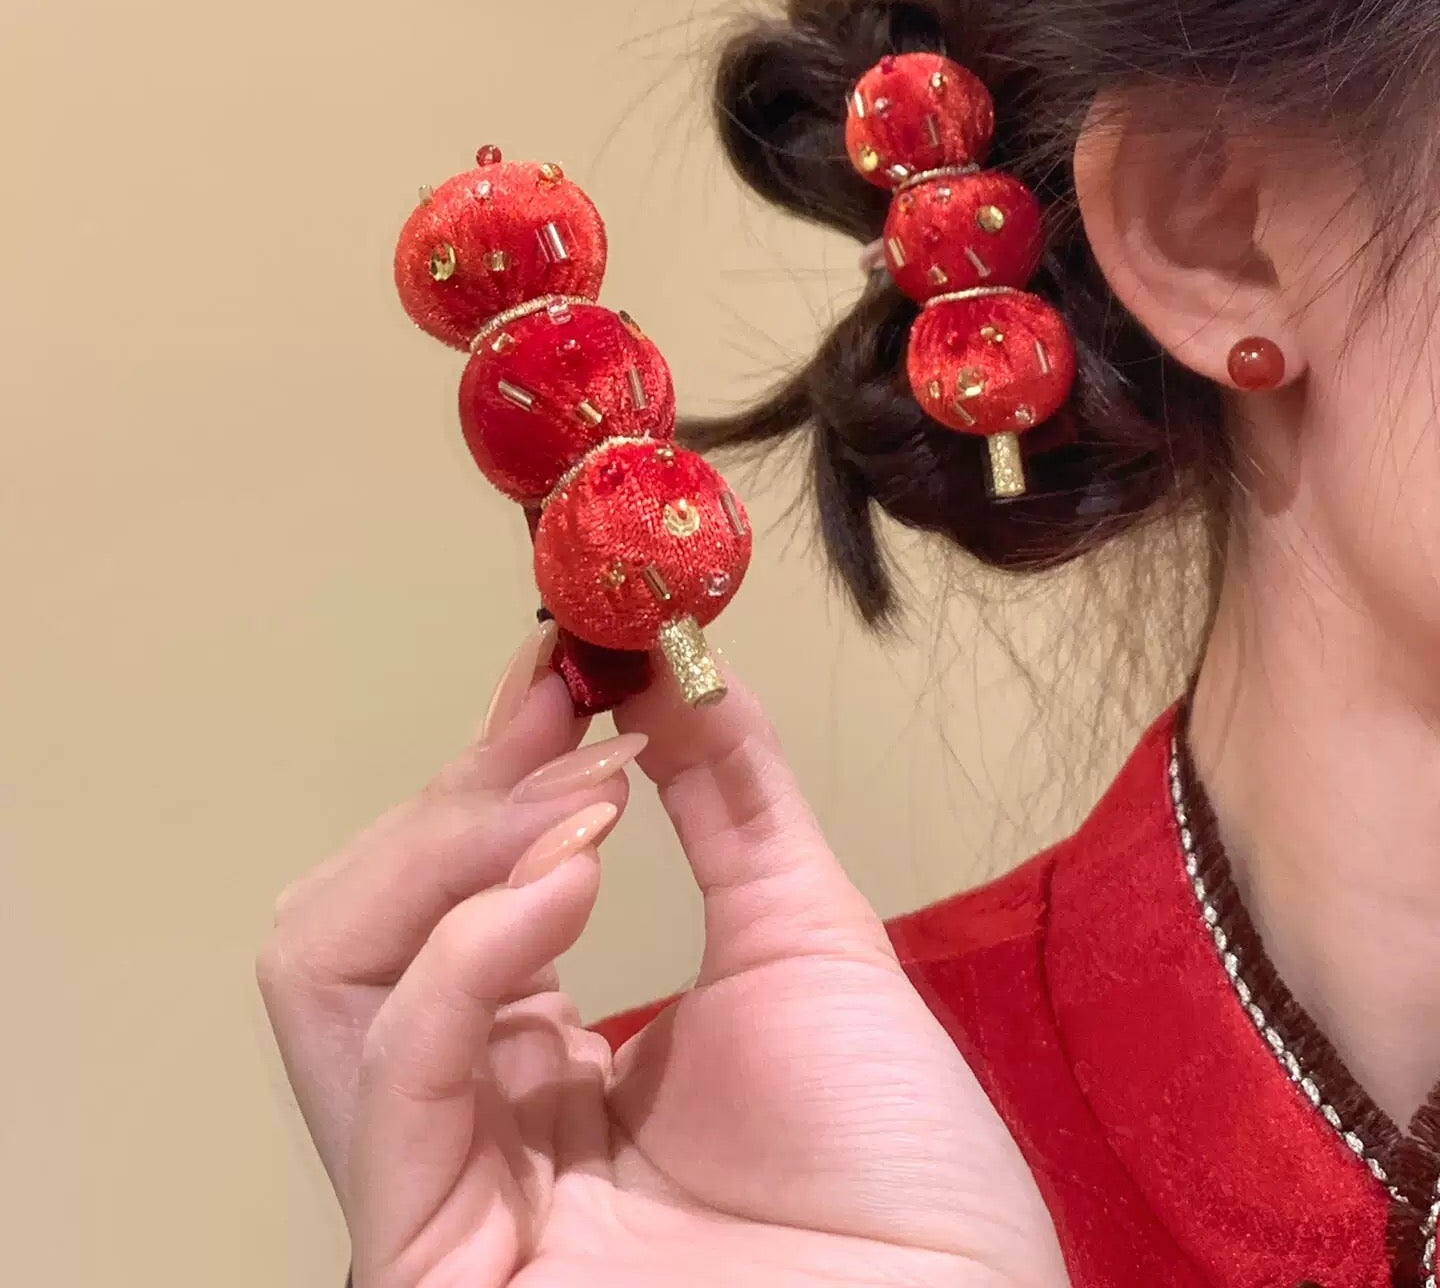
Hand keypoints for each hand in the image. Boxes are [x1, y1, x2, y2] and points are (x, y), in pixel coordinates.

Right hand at [259, 619, 1069, 1287]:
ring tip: (583, 809)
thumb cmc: (900, 1177)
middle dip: (457, 798)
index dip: (488, 766)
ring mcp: (442, 1195)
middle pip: (352, 922)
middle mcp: (470, 1126)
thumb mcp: (801, 942)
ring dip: (452, 845)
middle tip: (564, 720)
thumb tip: (660, 660)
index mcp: (537, 1067)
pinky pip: (397, 1058)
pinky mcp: (436, 1259)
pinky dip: (470, 933)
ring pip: (327, 973)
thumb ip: (722, 797)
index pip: (440, 894)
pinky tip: (568, 876)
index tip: (561, 656)